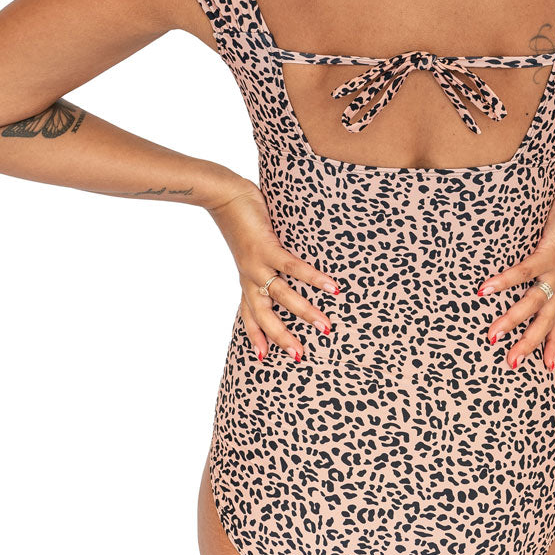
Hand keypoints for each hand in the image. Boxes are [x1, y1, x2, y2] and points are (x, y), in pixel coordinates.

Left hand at [206, 177, 339, 362]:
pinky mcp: (266, 247)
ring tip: (325, 326)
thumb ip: (265, 255)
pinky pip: (292, 268)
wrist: (222, 195)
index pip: (249, 314)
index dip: (255, 336)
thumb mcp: (251, 245)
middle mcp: (250, 277)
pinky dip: (313, 278)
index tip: (262, 358)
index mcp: (247, 279)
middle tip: (301, 355)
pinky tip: (331, 287)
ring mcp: (257, 264)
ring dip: (305, 313)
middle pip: (265, 315)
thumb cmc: (241, 217)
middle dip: (282, 337)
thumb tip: (282, 259)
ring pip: (282, 296)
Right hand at [476, 188, 554, 370]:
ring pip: (532, 303)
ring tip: (492, 335)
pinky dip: (504, 281)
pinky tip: (485, 290)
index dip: (551, 344)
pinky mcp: (548, 253)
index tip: (547, 369)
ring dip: (512, 321)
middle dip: (528, 345)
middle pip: (544, 322)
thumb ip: (540, 260)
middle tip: (510, 365)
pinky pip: (523, 271)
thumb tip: (519, 261)